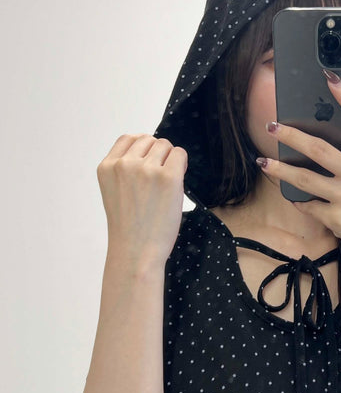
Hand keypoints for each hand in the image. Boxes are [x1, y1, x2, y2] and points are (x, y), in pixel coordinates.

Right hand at [97, 134, 187, 266]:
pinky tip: (177, 184)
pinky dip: (182, 166)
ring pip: (165, 146)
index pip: (128, 139)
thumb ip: (125, 170)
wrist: (137, 253)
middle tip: (159, 183)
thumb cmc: (130, 229)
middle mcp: (124, 164)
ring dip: (170, 161)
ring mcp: (145, 169)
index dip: (143, 150)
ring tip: (166, 186)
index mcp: (107, 167)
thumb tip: (151, 149)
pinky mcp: (167, 177)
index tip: (149, 166)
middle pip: (150, 140)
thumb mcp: (115, 193)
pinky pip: (180, 155)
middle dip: (158, 157)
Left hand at [257, 71, 340, 271]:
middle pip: (319, 148)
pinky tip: (292, 195)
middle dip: (290, 135)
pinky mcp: (337, 220)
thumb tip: (333, 144)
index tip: (330, 78)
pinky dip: (299, 200)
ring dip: (279, 169)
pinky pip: (309, 205)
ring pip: (305, 178)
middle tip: (272, 126)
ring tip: (264, 162)